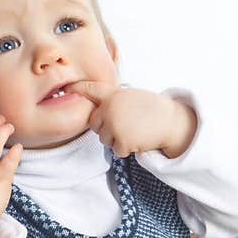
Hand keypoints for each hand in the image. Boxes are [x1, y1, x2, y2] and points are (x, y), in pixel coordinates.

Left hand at [65, 81, 186, 157]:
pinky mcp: (122, 141)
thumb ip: (113, 101)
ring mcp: (115, 124)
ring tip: (134, 131)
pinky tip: (138, 139)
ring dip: (117, 140)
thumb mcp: (131, 97)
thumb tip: (96, 111)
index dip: (77, 88)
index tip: (66, 87)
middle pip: (94, 124)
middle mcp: (110, 108)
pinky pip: (116, 150)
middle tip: (126, 124)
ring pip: (104, 140)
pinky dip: (127, 149)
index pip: (90, 89)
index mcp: (113, 95)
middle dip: (106, 128)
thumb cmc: (152, 109)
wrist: (171, 121)